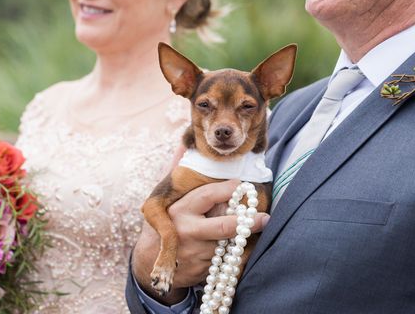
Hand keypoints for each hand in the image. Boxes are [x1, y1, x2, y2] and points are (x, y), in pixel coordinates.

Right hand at [132, 179, 269, 303]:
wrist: (149, 262)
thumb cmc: (168, 223)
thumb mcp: (167, 199)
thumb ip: (178, 173)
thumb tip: (183, 143)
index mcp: (180, 209)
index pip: (209, 195)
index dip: (229, 189)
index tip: (244, 185)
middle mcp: (187, 231)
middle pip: (223, 226)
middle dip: (247, 222)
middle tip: (265, 218)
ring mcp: (194, 253)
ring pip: (229, 245)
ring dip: (242, 239)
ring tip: (254, 231)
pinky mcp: (201, 271)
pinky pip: (228, 263)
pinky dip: (238, 256)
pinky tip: (239, 249)